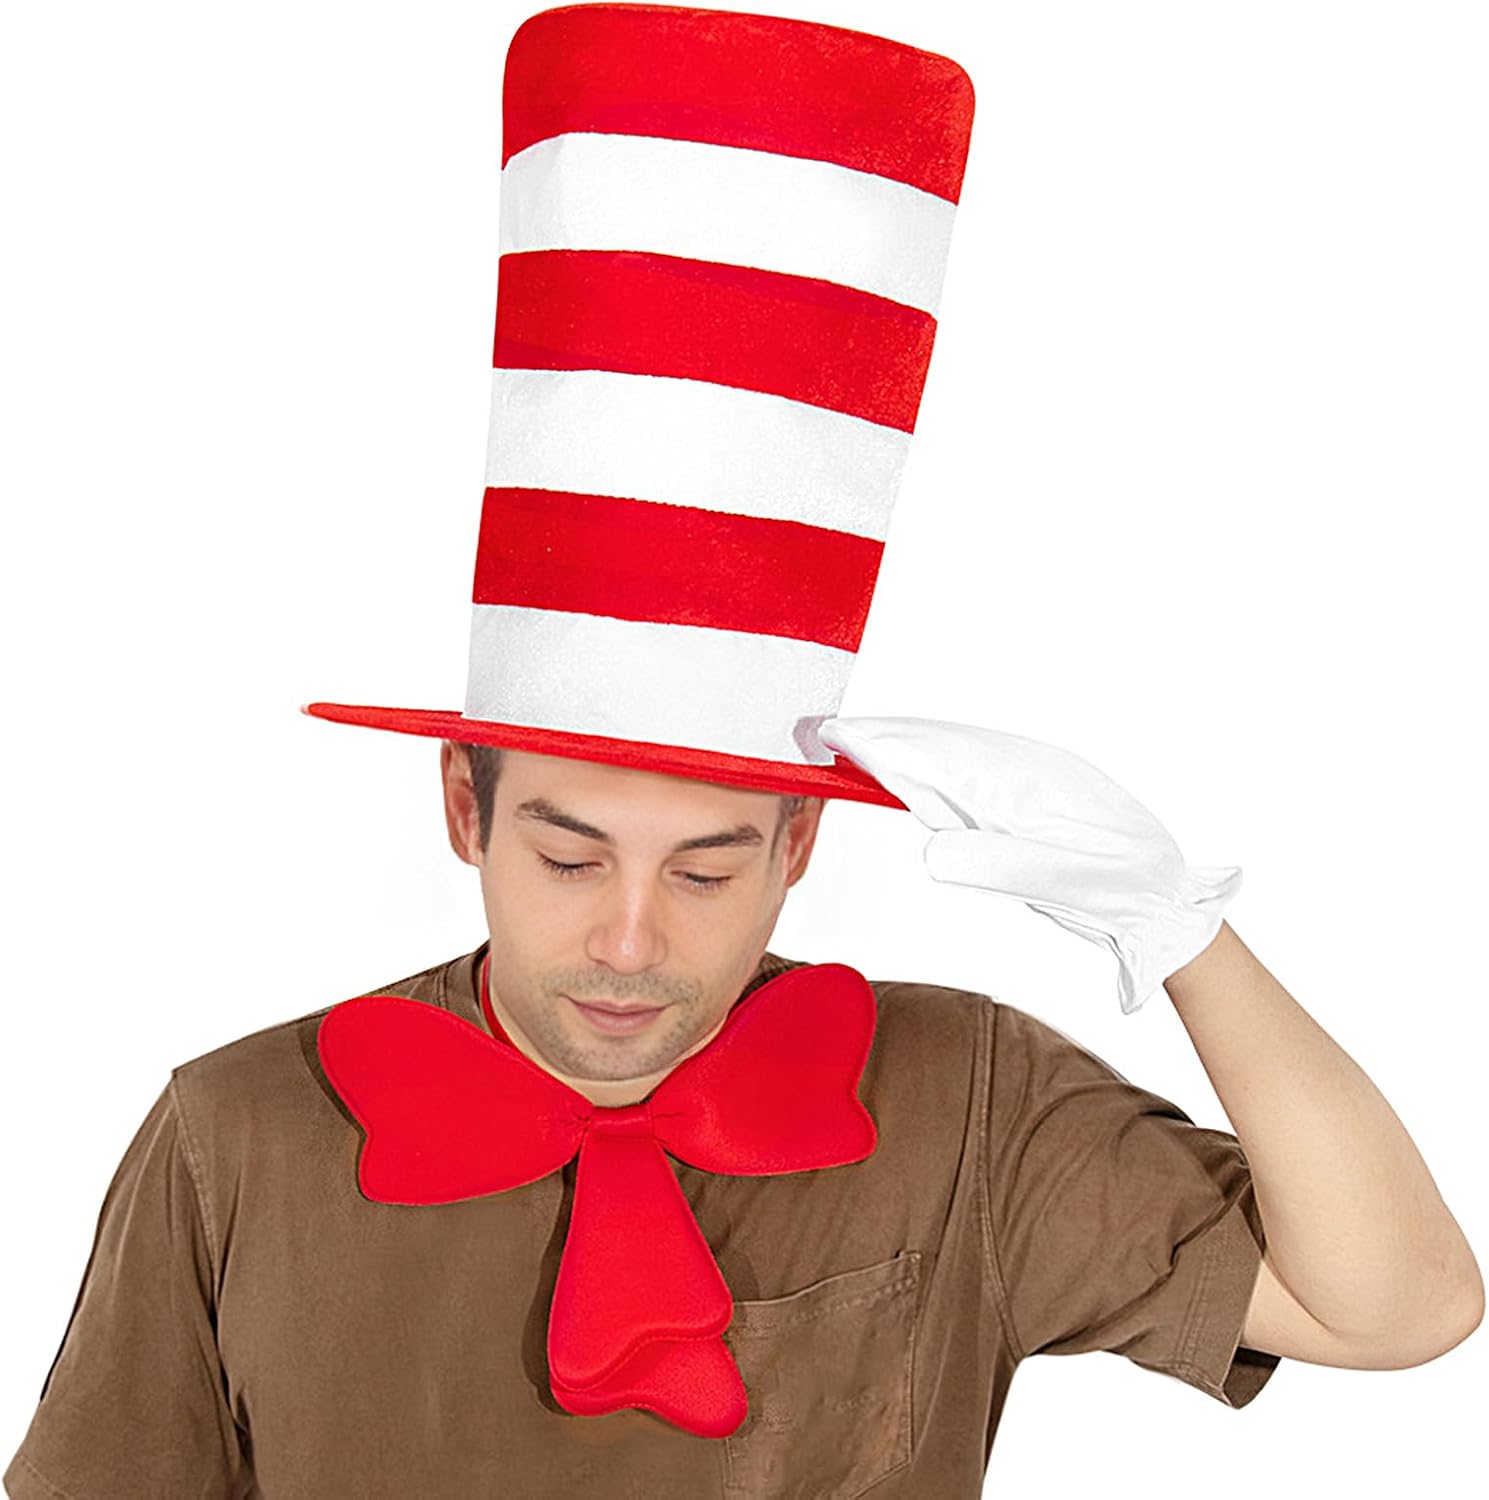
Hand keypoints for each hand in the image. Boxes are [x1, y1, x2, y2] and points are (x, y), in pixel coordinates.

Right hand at [813, 716, 1241, 1013]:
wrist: (1169, 891)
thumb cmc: (1119, 889)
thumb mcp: (1060, 883)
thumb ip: (995, 864)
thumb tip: (930, 852)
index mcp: (1025, 787)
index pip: (937, 762)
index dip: (883, 749)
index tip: (837, 736)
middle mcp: (1024, 768)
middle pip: (940, 745)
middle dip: (885, 736)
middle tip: (829, 730)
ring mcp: (1030, 773)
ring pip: (955, 751)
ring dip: (909, 744)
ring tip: (864, 739)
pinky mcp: (1034, 787)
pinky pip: (974, 764)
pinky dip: (937, 759)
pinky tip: (923, 764)